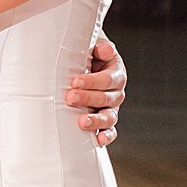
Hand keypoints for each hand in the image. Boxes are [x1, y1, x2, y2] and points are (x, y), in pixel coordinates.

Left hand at [66, 31, 125, 147]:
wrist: (85, 65)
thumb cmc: (87, 55)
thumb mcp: (93, 46)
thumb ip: (99, 47)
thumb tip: (103, 50)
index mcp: (116, 72)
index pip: (108, 78)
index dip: (93, 81)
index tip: (75, 81)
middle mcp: (116, 91)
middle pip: (106, 98)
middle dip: (88, 98)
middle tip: (69, 98)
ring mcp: (111, 107)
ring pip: (110, 116)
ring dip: (96, 120)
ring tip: (82, 122)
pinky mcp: (105, 120)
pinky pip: (110, 130)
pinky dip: (106, 136)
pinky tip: (99, 141)